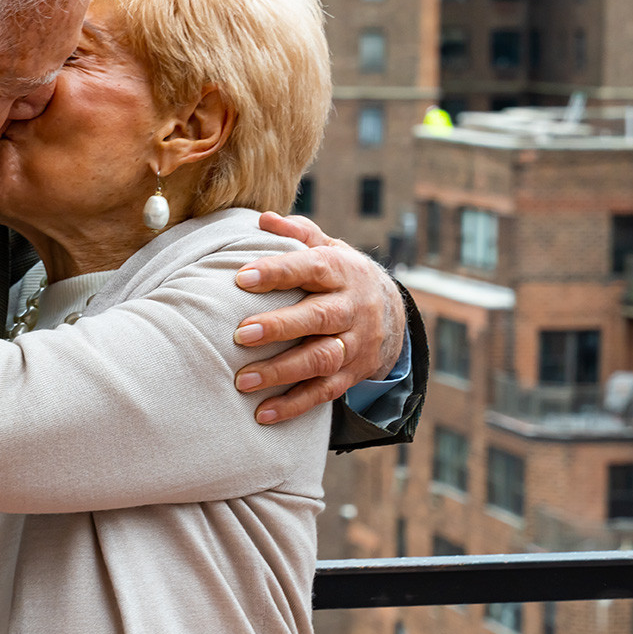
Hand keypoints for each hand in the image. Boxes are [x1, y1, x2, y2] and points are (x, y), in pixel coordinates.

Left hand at [231, 212, 406, 424]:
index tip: (242, 277)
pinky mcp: (352, 374)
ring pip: (321, 360)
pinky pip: (324, 393)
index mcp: (342, 272)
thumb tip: (264, 219)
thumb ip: (298, 234)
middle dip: (279, 327)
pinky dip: (293, 405)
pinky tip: (262, 414)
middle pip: (318, 318)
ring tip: (243, 381)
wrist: (392, 312)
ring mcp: (355, 344)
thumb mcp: (328, 247)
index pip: (310, 269)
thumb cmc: (341, 275)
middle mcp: (352, 308)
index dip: (277, 272)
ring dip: (281, 372)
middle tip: (240, 335)